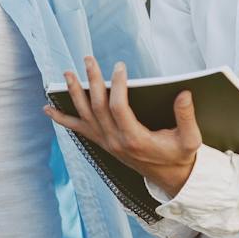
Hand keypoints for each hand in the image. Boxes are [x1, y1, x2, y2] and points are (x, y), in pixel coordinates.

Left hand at [44, 57, 201, 196]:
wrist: (170, 177)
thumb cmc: (180, 155)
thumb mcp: (191, 139)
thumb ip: (186, 116)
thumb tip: (184, 93)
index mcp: (135, 139)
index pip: (119, 108)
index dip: (118, 86)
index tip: (120, 67)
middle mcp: (115, 141)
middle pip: (97, 107)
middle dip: (92, 81)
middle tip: (88, 59)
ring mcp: (106, 143)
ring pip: (85, 115)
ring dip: (74, 93)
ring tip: (67, 73)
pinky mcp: (102, 142)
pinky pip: (78, 130)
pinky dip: (62, 119)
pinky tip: (48, 109)